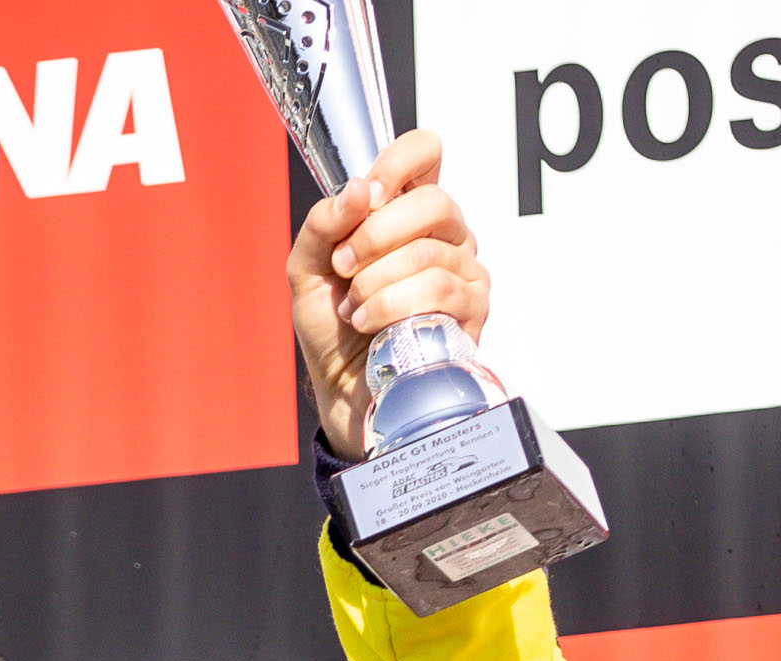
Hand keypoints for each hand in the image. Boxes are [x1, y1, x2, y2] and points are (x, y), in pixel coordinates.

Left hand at [290, 128, 489, 461]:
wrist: (342, 387)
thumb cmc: (332, 325)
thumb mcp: (309, 268)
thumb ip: (323, 224)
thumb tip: (358, 191)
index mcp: (407, 210)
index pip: (425, 153)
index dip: (398, 163)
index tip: (367, 197)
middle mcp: (444, 234)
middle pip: (433, 202)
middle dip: (374, 236)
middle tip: (344, 267)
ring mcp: (465, 271)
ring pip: (428, 253)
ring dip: (376, 281)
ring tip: (353, 308)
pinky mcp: (472, 311)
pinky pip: (440, 290)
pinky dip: (392, 305)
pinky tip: (370, 324)